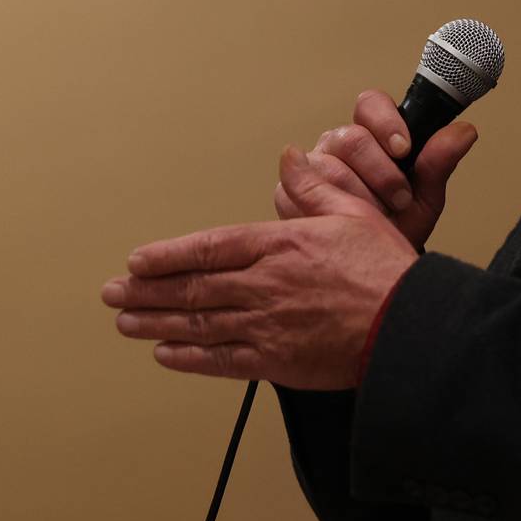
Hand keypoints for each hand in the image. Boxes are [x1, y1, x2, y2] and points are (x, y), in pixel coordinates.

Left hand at [103, 147, 416, 388]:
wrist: (407, 326)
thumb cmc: (387, 272)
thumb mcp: (356, 213)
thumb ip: (316, 188)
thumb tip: (293, 160)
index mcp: (280, 245)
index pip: (209, 247)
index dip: (167, 255)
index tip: (138, 261)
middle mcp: (263, 285)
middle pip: (192, 287)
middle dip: (145, 291)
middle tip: (113, 293)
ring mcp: (265, 326)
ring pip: (197, 324)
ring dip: (155, 323)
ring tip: (126, 323)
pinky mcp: (275, 361)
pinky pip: (219, 360)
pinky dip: (188, 357)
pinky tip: (166, 354)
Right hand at [274, 89, 477, 249]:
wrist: (372, 268)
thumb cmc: (397, 226)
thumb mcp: (425, 198)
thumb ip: (439, 163)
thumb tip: (464, 132)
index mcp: (372, 135)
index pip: (370, 104)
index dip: (386, 122)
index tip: (404, 148)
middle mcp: (337, 145)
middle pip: (351, 137)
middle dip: (381, 172)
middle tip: (399, 199)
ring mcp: (311, 167)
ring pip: (329, 166)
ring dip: (360, 198)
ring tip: (377, 218)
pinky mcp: (288, 192)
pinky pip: (303, 192)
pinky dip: (331, 212)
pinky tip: (345, 224)